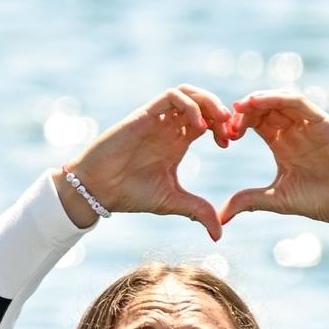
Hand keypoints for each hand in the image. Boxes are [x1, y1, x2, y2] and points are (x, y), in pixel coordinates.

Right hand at [60, 85, 238, 240]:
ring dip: (208, 102)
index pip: (208, 121)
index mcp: (177, 142)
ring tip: (218, 121)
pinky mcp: (144, 115)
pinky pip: (172, 97)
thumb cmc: (130, 194)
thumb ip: (198, 211)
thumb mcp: (172, 202)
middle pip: (203, 102)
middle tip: (229, 130)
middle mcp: (168, 127)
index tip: (229, 142)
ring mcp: (157, 119)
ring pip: (189, 93)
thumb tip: (219, 235)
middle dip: (221, 111)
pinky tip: (197, 126)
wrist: (98, 190)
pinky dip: (189, 105)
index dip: (223, 127)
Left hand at [218, 91, 328, 246]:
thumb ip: (247, 201)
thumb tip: (219, 217)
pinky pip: (299, 102)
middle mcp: (295, 131)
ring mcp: (310, 125)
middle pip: (266, 108)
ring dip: (259, 99)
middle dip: (245, 110)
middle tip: (227, 119)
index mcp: (282, 144)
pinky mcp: (324, 122)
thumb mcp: (274, 199)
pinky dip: (278, 98)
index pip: (257, 123)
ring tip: (240, 106)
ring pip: (281, 100)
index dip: (238, 124)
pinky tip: (258, 102)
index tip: (224, 136)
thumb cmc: (317, 201)